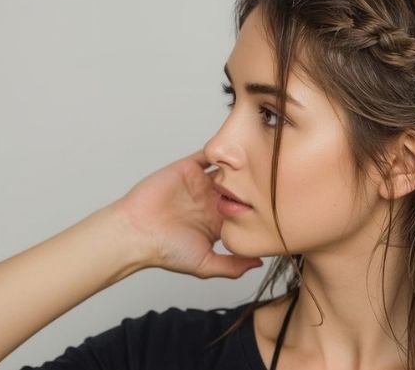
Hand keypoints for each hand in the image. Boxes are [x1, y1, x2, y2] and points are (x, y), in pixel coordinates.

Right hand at [110, 149, 262, 278]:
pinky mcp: (188, 168)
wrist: (135, 233)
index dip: (262, 205)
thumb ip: (233, 266)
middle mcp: (211, 200)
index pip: (247, 209)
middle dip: (257, 181)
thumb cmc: (166, 251)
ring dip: (241, 163)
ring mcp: (200, 183)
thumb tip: (259, 262)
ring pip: (228, 168)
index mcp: (218, 222)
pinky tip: (235, 149)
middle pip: (242, 186)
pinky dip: (220, 151)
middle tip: (276, 176)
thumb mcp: (206, 264)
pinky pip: (208, 155)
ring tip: (260, 159)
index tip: (279, 202)